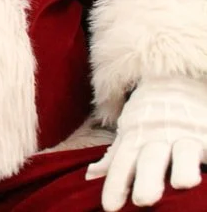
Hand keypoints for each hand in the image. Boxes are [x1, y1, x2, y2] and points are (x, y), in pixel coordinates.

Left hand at [85, 76, 206, 210]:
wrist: (174, 78)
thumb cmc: (149, 115)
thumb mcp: (129, 134)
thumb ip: (114, 157)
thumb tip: (90, 176)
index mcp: (135, 138)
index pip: (122, 163)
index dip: (115, 184)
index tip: (109, 207)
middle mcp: (158, 137)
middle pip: (151, 159)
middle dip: (146, 179)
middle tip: (142, 200)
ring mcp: (186, 135)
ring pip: (184, 152)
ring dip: (183, 167)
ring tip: (183, 183)